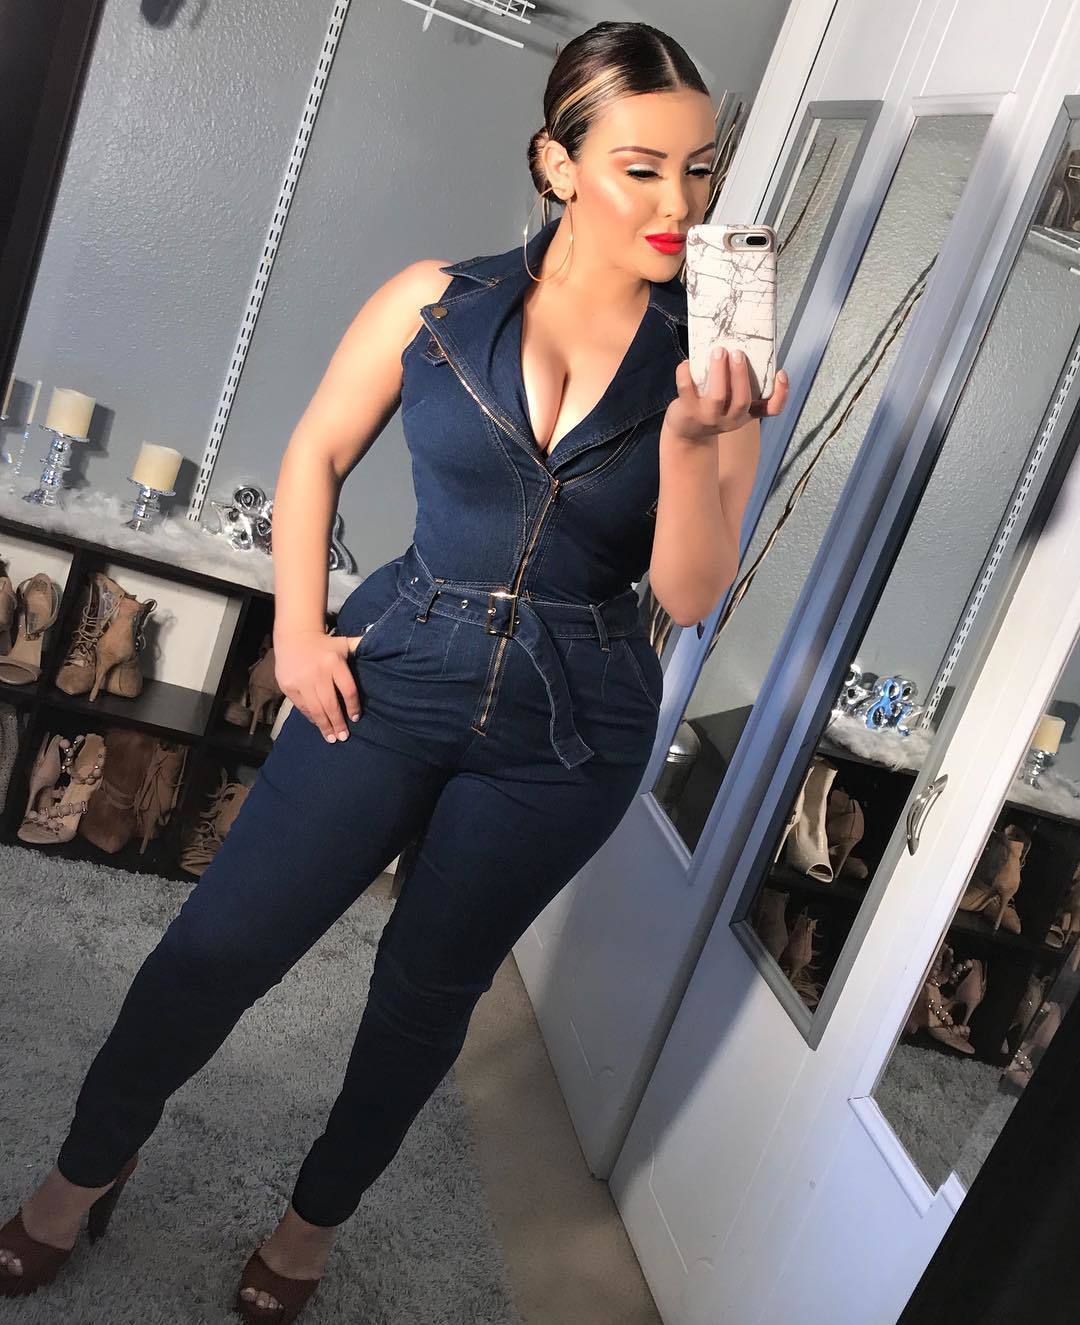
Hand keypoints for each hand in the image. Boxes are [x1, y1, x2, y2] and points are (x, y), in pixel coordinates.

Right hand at [272, 627, 362, 741]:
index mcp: (334, 662)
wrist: (294, 636)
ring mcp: (301, 680)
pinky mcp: (288, 686)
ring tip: (331, 738)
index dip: (353, 707)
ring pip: (315, 708)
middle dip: (338, 723)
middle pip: (330, 704)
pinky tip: (318, 723)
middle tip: (343, 737)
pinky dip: (311, 716)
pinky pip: (302, 706)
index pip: (348, 690)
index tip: (355, 718)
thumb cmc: (325, 644)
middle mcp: (317, 672)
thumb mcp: (344, 643)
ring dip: (324, 725)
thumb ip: (361, 647)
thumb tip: (387, 647)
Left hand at [664, 347, 789, 444]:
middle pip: (742, 400)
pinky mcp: (689, 412)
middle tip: (738, 352)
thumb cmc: (713, 410)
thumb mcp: (732, 404)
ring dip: (719, 371)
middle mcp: (731, 419)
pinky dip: (686, 373)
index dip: (781, 393)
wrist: (688, 434)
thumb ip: (739, 384)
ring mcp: (709, 417)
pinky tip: (688, 363)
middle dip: (741, 375)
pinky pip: (687, 390)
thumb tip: (740, 346)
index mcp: (746, 413)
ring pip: (718, 396)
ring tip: (718, 351)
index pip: (772, 409)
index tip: (781, 373)